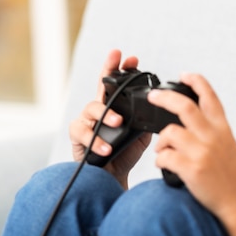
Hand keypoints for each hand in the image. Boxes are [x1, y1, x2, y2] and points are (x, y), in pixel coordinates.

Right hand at [69, 49, 151, 187]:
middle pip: (101, 86)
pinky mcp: (77, 136)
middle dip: (108, 69)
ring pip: (92, 108)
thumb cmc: (125, 153)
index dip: (122, 69)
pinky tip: (107, 148)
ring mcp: (87, 121)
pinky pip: (83, 133)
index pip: (118, 84)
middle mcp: (99, 110)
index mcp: (116, 107)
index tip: (132, 58)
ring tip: (118, 122)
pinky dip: (96, 141)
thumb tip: (158, 110)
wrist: (113, 177)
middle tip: (117, 61)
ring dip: (107, 114)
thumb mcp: (140, 135)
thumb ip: (144, 120)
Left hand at [147, 73, 235, 220]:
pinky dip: (160, 159)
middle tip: (153, 97)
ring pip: (170, 133)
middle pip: (184, 106)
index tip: (185, 74)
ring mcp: (203, 153)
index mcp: (223, 129)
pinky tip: (165, 165)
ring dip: (160, 141)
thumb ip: (213, 132)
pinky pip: (165, 157)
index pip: (210, 97)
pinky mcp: (192, 169)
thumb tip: (189, 122)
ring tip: (162, 149)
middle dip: (164, 98)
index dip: (196, 81)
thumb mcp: (229, 147)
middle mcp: (214, 137)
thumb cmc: (233, 178)